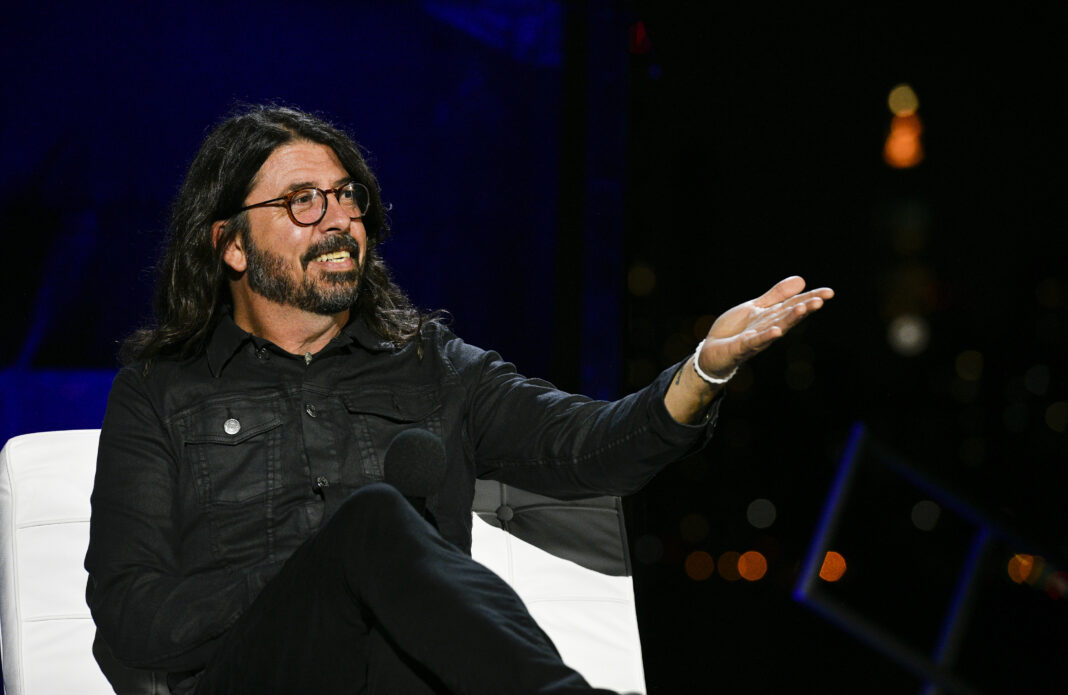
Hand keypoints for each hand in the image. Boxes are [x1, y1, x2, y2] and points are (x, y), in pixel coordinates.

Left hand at [696, 276, 833, 377]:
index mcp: (771, 317)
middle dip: (804, 308)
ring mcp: (755, 339)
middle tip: (821, 300)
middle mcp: (767, 328)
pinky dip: (765, 336)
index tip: (829, 292)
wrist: (712, 352)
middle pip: (787, 316)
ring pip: (775, 327)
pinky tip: (777, 331)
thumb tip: (802, 280)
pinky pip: (753, 341)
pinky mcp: (740, 347)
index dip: (810, 298)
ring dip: (789, 319)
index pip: (793, 305)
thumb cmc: (735, 330)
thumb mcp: (755, 308)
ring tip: (804, 309)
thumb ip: (776, 296)